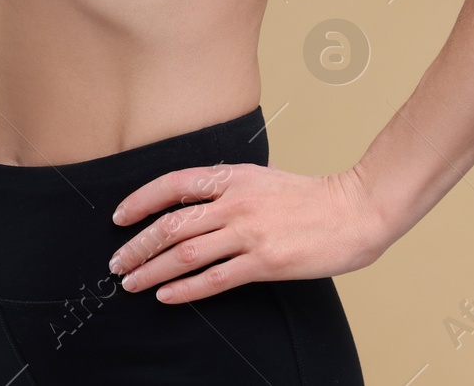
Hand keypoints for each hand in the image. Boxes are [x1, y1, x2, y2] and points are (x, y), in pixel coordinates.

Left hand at [106, 163, 390, 302]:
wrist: (355, 210)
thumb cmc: (312, 197)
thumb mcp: (264, 178)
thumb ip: (230, 187)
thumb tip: (194, 200)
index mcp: (234, 177)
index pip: (173, 185)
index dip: (141, 201)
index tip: (120, 218)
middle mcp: (236, 203)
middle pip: (171, 224)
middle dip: (137, 246)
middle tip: (117, 264)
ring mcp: (249, 233)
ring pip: (185, 253)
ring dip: (152, 270)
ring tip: (132, 283)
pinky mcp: (264, 262)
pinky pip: (214, 279)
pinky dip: (185, 289)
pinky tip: (167, 296)